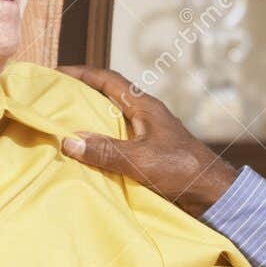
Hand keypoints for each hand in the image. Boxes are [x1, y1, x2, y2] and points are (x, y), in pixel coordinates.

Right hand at [58, 66, 237, 214]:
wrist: (213, 194)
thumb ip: (106, 151)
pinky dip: (99, 143)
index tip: (54, 72)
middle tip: (51, 100)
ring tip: (60, 126)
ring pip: (111, 120)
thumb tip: (69, 141)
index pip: (108, 80)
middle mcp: (144, 116)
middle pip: (106, 97)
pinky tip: (85, 155)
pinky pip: (117, 141)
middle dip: (79, 95)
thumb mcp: (141, 161)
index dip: (80, 73)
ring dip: (88, 120)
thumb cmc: (183, 172)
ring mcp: (147, 134)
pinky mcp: (148, 153)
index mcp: (144, 107)